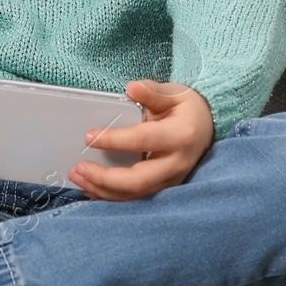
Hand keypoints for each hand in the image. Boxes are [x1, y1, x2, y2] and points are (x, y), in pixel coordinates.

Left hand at [67, 81, 214, 201]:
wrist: (206, 128)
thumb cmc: (187, 109)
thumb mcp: (173, 93)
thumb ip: (152, 91)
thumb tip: (132, 88)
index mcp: (180, 135)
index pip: (143, 140)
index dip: (114, 140)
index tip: (89, 137)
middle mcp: (177, 163)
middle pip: (138, 180)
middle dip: (104, 178)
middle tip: (79, 168)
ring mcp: (171, 180)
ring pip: (135, 194)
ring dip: (103, 190)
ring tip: (78, 178)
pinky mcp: (163, 188)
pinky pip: (135, 198)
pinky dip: (111, 196)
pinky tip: (91, 189)